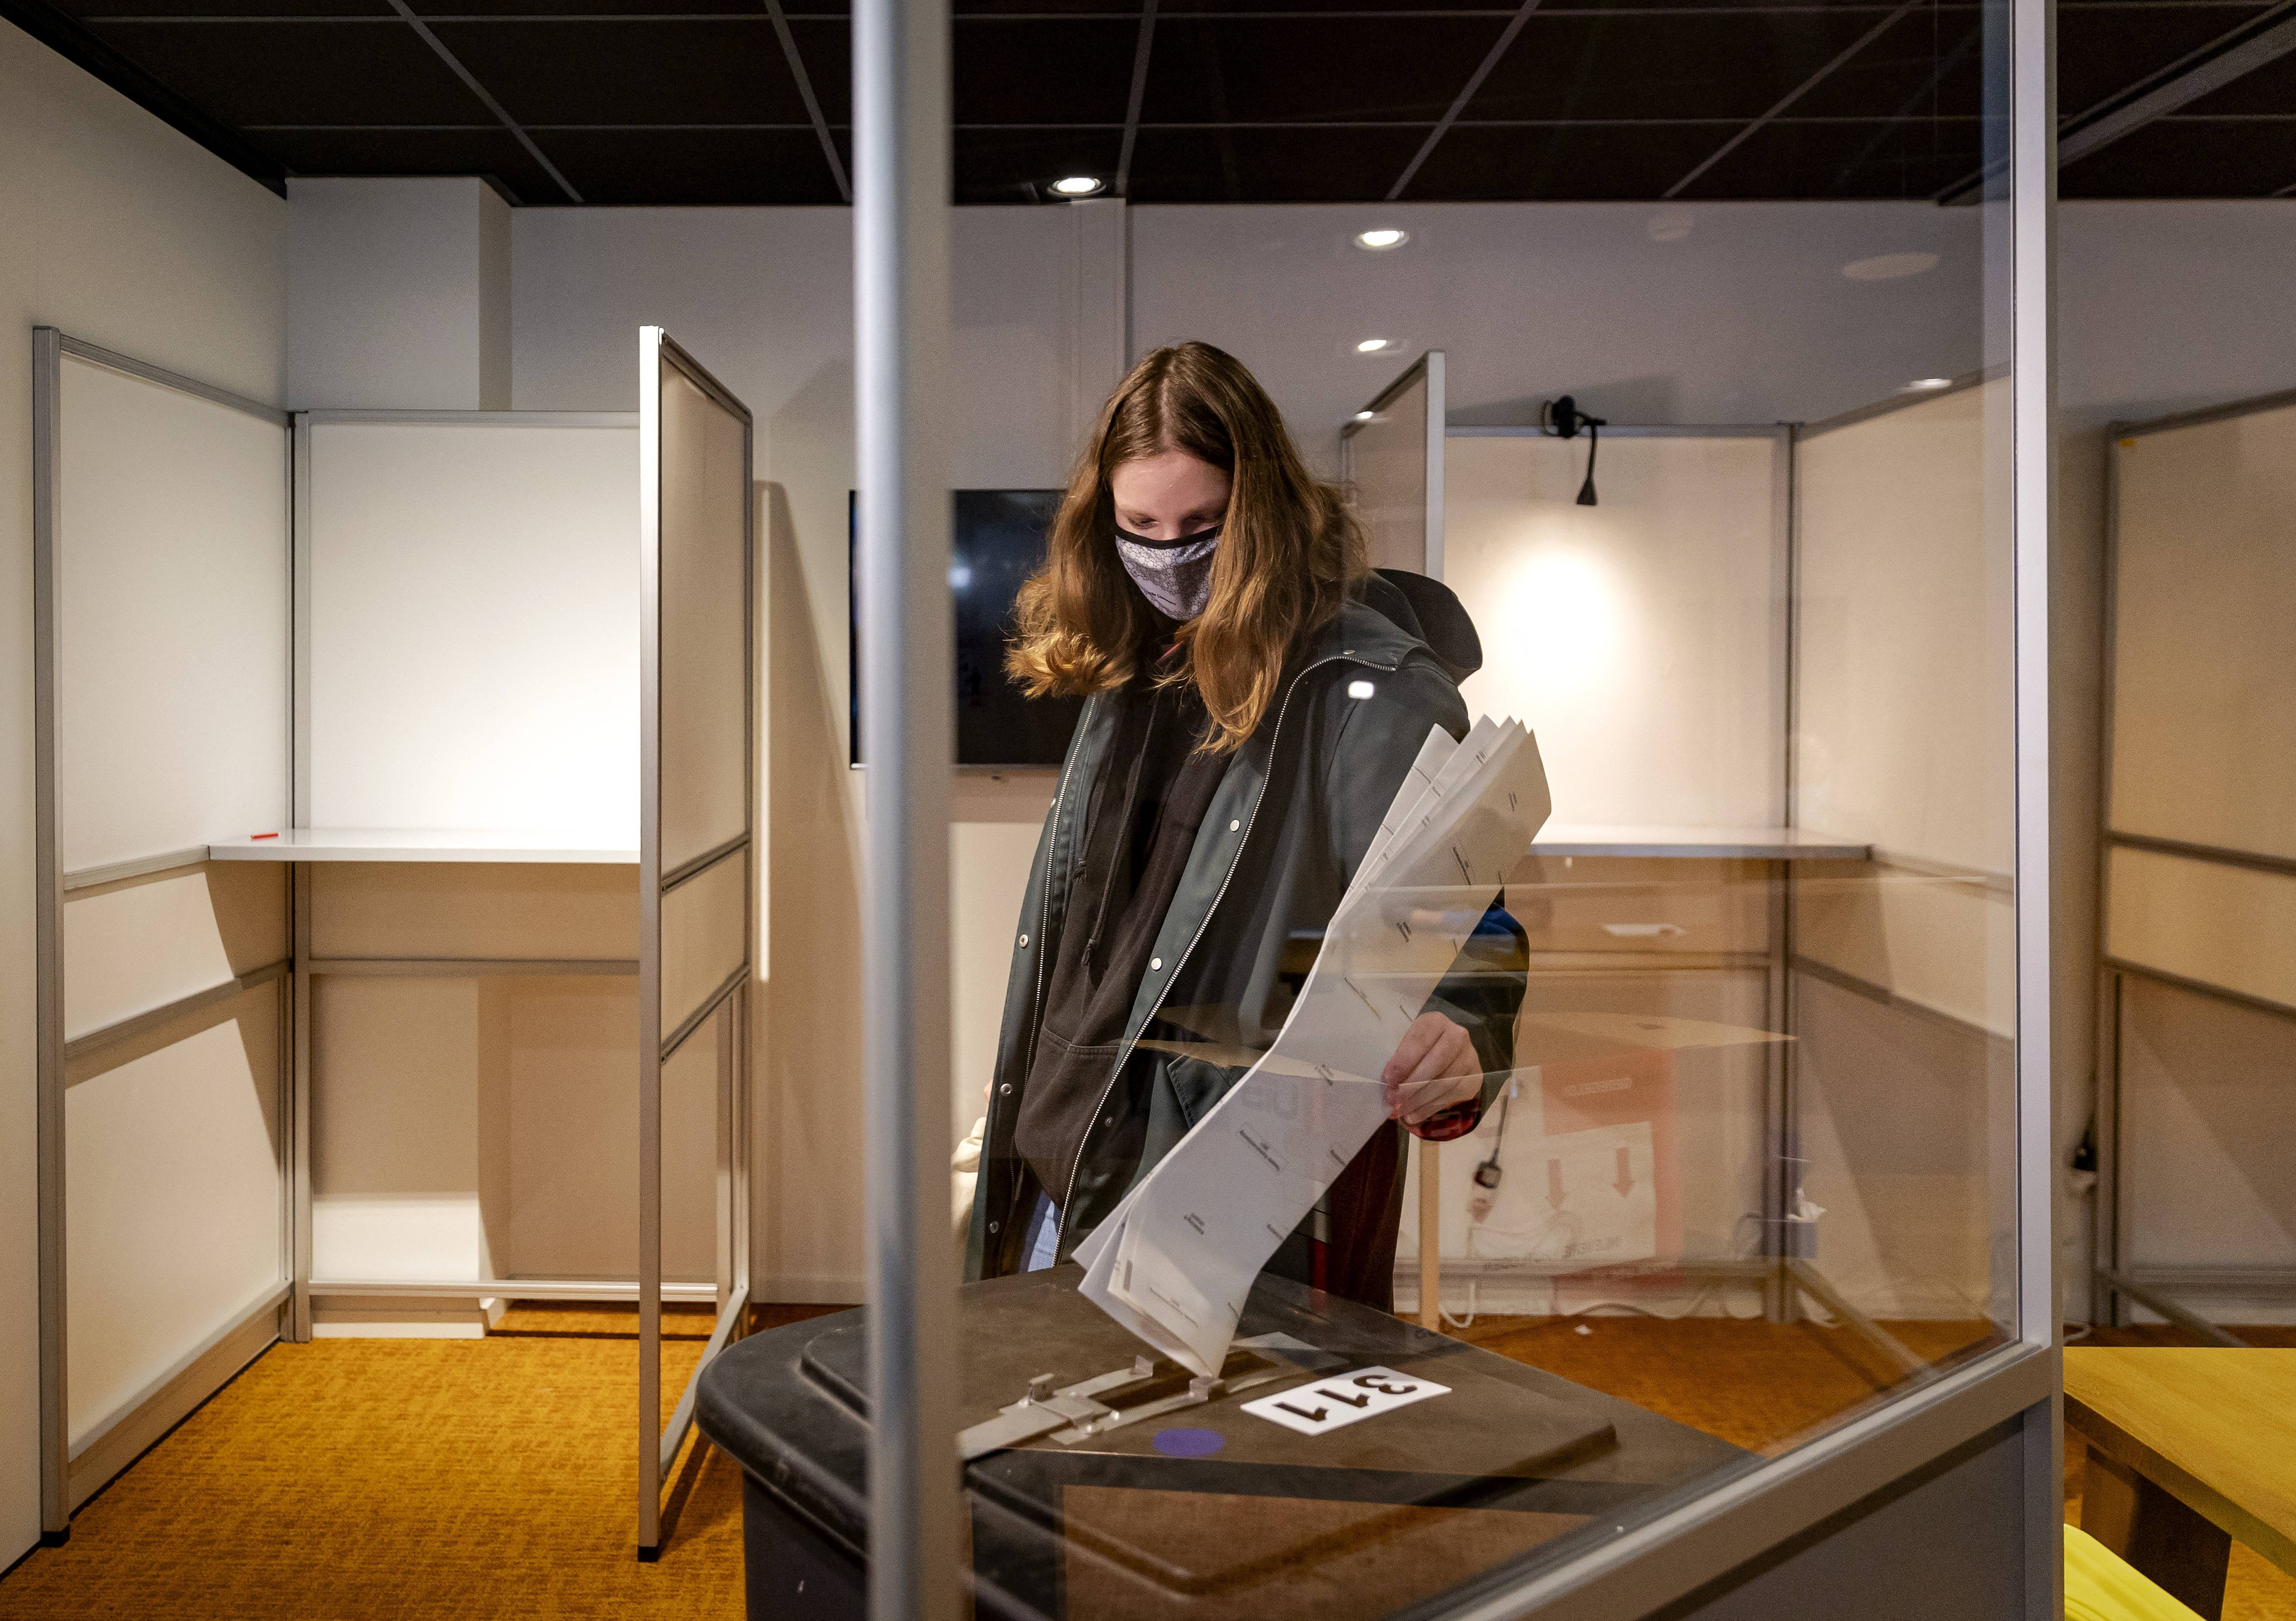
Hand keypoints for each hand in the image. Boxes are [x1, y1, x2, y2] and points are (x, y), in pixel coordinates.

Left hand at [1381, 1012, 1478, 1126]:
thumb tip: (1388, 1086)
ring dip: (1420, 1100)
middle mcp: (1457, 1035)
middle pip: (1436, 1062)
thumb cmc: (1419, 1048)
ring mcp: (1470, 1057)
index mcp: (1435, 1022)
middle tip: (1392, 1100)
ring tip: (1400, 1111)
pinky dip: (1430, 1108)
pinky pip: (1452, 1096)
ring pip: (1445, 1082)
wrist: (1448, 1050)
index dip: (1404, 1060)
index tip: (1388, 1079)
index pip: (1420, 1040)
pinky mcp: (1474, 1077)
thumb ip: (1399, 1060)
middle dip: (1411, 1084)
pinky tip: (1414, 1115)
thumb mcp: (1407, 1044)